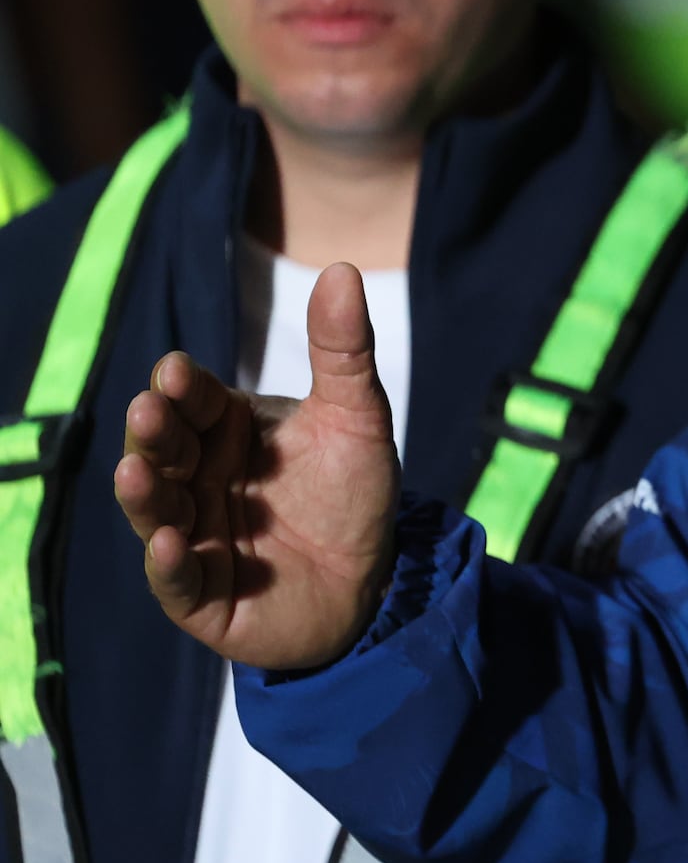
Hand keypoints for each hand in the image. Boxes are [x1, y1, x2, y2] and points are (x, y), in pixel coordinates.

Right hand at [113, 262, 400, 669]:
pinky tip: (168, 543)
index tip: (175, 372)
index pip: (193, 401)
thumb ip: (343, 349)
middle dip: (156, 432)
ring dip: (145, 494)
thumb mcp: (358, 416)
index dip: (182, 389)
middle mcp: (198, 480)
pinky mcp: (201, 594)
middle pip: (166, 450)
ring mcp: (193, 536)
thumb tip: (341, 269)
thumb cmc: (353, 493)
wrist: (375, 581)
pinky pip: (176, 579)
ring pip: (156, 511)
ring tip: (137, 473)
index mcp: (226, 432)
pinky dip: (169, 563)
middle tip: (150, 411)